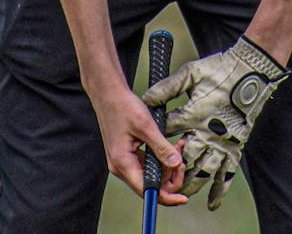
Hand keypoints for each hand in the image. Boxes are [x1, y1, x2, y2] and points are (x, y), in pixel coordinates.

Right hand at [91, 84, 187, 206]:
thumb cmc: (123, 106)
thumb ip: (161, 147)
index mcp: (123, 163)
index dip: (167, 198)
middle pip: (150, 185)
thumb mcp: (145, 126)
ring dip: (166, 165)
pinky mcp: (125, 154)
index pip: (147, 191)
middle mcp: (121, 167)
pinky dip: (159, 158)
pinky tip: (168, 145)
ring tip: (178, 147)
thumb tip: (176, 165)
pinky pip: (145, 164)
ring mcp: (122, 161)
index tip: (184, 199)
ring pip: (150, 174)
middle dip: (170, 175)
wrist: (107, 93)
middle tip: (182, 159)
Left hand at [143, 35, 288, 209]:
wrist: (251, 72)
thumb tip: (147, 97)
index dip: (157, 139)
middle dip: (171, 169)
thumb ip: (168, 87)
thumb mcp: (190, 74)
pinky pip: (227, 175)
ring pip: (202, 173)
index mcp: (192, 115)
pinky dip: (219, 190)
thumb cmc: (219, 71)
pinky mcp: (236, 147)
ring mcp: (222, 143)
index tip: (149, 142)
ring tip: (180, 192)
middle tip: (162, 175)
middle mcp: (206, 133)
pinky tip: (211, 201)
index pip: (168, 133)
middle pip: (183, 161)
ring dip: (190, 184)